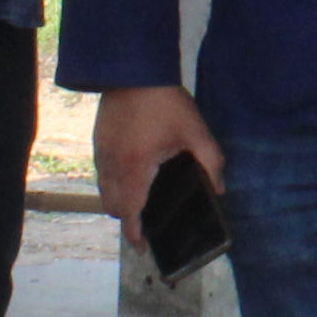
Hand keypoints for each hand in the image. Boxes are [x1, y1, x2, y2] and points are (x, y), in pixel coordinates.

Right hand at [90, 84, 225, 238]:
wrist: (133, 70)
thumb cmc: (165, 102)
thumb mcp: (195, 131)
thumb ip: (210, 162)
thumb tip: (218, 189)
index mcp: (135, 169)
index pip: (130, 212)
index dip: (134, 233)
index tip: (142, 247)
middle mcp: (113, 166)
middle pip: (112, 206)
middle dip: (127, 219)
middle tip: (145, 223)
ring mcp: (102, 153)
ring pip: (104, 190)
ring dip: (118, 201)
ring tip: (138, 202)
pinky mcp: (98, 140)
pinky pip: (102, 173)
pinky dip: (112, 183)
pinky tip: (129, 176)